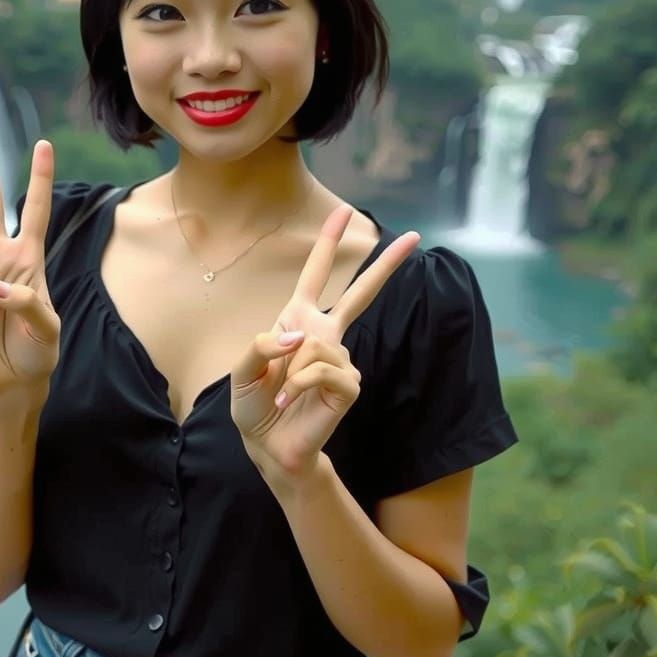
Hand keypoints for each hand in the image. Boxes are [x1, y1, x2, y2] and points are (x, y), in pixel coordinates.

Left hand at [230, 204, 419, 483]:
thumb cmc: (254, 404)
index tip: (344, 212)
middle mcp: (325, 335)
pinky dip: (298, 384)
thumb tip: (301, 337)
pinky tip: (292, 401)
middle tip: (415, 236)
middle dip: (386, 265)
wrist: (266, 443)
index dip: (327, 243)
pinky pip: (321, 369)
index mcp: (299, 321)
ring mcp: (341, 359)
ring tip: (283, 392)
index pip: (316, 275)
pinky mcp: (348, 385)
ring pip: (314, 345)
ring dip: (288, 368)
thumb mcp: (242, 369)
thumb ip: (261, 345)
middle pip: (361, 294)